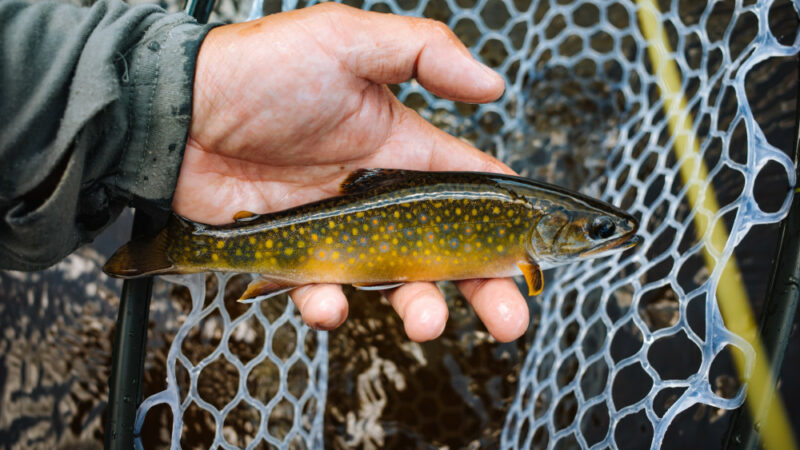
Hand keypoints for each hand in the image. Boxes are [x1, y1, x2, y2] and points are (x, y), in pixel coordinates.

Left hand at [173, 3, 528, 341]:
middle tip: (511, 320)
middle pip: (445, 249)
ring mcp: (338, 229)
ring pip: (392, 281)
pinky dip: (330, 304)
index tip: (530, 256)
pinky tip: (329, 302)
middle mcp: (377, 194)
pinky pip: (321, 290)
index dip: (504, 222)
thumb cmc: (260, 69)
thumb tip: (494, 85)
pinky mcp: (294, 254)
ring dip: (418, 307)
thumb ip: (424, 53)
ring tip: (429, 321)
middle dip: (484, 287)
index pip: (469, 188)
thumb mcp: (347, 40)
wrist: (178, 112)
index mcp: (400, 147)